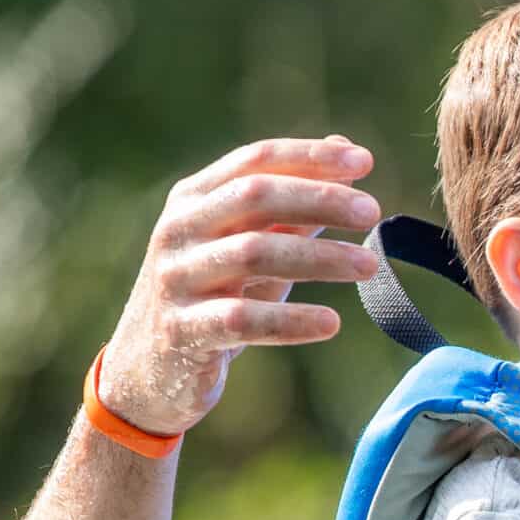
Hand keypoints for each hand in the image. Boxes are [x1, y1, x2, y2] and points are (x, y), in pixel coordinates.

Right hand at [95, 135, 385, 435]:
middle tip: (371, 213)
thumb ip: (293, 205)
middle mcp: (178, 230)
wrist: (148, 369)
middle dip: (318, 199)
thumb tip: (346, 151)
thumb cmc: (212, 295)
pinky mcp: (181, 331)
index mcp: (194, 199)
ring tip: (369, 265)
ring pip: (253, 254)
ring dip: (318, 257)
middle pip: (254, 197)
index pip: (253, 161)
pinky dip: (291, 320)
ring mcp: (175, 279)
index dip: (309, 157)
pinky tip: (332, 323)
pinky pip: (242, 319)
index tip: (365, 162)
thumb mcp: (248, 245)